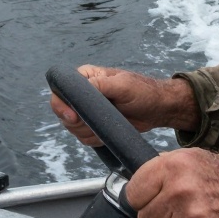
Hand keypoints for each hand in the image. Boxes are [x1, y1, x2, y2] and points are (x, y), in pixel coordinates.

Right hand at [49, 64, 198, 145]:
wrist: (158, 109)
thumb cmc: (144, 91)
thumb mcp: (123, 85)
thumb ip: (100, 85)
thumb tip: (80, 89)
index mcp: (85, 77)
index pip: (60, 90)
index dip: (61, 106)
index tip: (74, 117)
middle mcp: (82, 93)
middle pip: (64, 114)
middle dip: (80, 123)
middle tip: (99, 121)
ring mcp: (88, 111)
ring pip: (73, 129)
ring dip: (90, 132)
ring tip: (109, 123)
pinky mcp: (95, 126)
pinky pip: (84, 138)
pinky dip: (95, 139)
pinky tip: (110, 132)